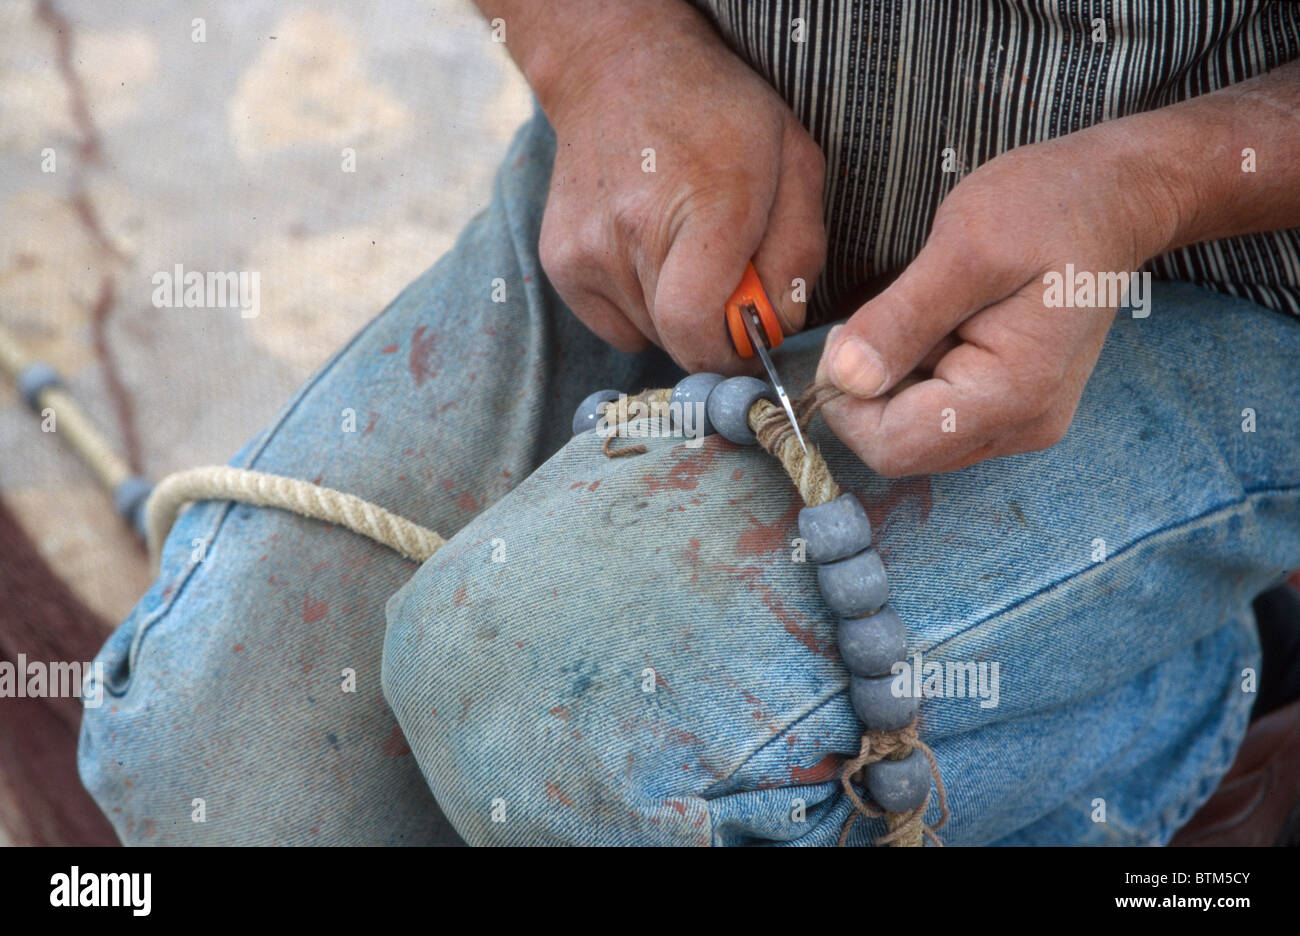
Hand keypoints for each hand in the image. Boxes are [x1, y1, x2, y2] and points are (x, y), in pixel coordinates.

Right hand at [532, 3, 825, 372]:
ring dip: (675, 315)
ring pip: (648, 335)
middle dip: (711, 328)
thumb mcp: (795, 164)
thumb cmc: (720, 117)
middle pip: (678, 339)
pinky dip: (640, 310)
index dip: (726, 352)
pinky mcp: (559, 262)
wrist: (618, 71)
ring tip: (681, 251)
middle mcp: (633, 230)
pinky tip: (646, 255)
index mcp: (705, 206)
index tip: (745, 337)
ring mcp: (586, 249)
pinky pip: (616, 327)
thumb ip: (797, 254)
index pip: (695, 329)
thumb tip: (774, 329)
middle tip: (723, 279)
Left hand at [816, 123, 1182, 476]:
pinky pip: (938, 415)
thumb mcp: (963, 245)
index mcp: (1012, 396)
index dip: (847, 399)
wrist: (1113, 198)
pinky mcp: (1014, 411)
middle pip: (900, 447)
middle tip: (892, 313)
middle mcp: (1022, 428)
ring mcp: (1021, 424)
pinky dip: (919, 374)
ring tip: (933, 313)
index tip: (850, 333)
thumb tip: (843, 379)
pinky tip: (946, 326)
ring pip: (914, 433)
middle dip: (872, 388)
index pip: (891, 446)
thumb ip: (900, 318)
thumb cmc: (1047, 208)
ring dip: (896, 379)